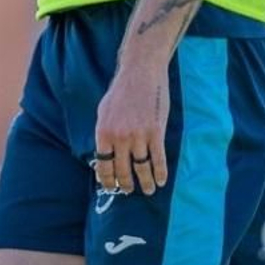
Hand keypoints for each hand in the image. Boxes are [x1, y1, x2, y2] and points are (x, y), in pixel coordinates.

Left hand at [94, 61, 169, 196]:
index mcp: (103, 132)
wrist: (140, 73)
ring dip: (145, 183)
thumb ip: (104, 133)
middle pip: (122, 169)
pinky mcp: (156, 132)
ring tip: (147, 190)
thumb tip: (104, 154)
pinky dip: (160, 172)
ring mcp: (138, 135)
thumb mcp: (103, 112)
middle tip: (128, 191)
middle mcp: (119, 137)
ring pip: (141, 167)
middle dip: (125, 184)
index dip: (108, 179)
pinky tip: (161, 180)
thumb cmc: (121, 91)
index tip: (111, 187)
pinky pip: (158, 159)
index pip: (103, 164)